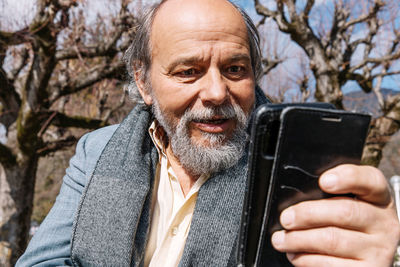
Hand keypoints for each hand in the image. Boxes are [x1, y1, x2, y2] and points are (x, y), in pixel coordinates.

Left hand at [271, 164, 399, 266]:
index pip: (369, 180)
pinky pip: (331, 264)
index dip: (347, 178)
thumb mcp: (345, 202)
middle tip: (286, 218)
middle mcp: (384, 222)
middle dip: (307, 214)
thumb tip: (295, 196)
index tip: (323, 181)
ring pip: (332, 240)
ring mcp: (378, 249)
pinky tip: (295, 254)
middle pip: (344, 212)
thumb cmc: (347, 222)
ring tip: (281, 239)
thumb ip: (328, 194)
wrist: (365, 257)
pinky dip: (306, 259)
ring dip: (299, 239)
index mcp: (378, 197)